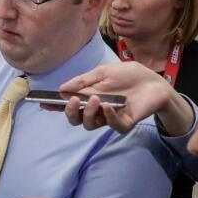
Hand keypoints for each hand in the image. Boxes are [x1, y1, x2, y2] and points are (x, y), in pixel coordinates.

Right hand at [56, 61, 189, 133]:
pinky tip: (108, 106)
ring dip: (89, 113)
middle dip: (71, 112)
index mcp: (89, 97)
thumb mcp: (103, 72)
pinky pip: (112, 125)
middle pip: (76, 119)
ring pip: (90, 125)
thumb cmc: (129, 75)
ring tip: (95, 99)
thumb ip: (83, 81)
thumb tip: (62, 87)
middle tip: (73, 101)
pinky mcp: (124, 123)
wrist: (154, 81)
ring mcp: (109, 118)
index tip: (43, 103)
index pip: (69, 104)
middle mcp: (96, 110)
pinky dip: (108, 116)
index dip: (55, 105)